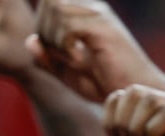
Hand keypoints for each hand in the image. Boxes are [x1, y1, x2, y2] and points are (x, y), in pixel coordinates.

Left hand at [28, 0, 164, 103]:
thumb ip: (47, 59)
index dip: (41, 28)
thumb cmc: (106, 86)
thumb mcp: (68, 75)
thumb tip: (30, 41)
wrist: (134, 97)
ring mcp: (99, 14)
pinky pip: (68, 26)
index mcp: (84, 13)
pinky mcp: (104, 27)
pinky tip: (80, 61)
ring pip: (56, 10)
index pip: (48, 3)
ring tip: (73, 60)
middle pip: (48, 2)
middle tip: (62, 57)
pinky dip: (66, 46)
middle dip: (45, 32)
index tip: (56, 54)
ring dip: (55, 40)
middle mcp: (92, 7)